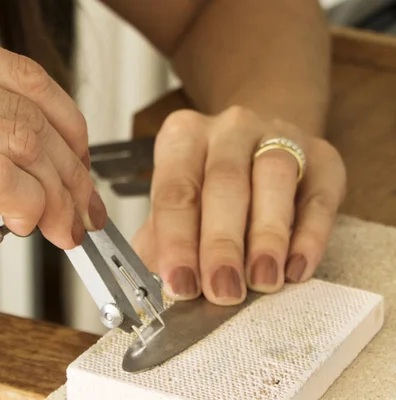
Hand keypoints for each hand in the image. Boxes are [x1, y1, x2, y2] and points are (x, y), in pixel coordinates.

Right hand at [0, 13, 106, 254]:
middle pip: (32, 116)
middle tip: (83, 205)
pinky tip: (29, 221)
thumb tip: (24, 144)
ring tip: (62, 223)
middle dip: (74, 170)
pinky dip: (30, 202)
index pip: (26, 78)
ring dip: (59, 194)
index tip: (81, 160)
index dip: (71, 124)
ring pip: (22, 145)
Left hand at [133, 107, 345, 304]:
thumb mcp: (178, 208)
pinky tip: (297, 270)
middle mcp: (230, 128)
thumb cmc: (208, 187)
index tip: (181, 284)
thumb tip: (158, 291)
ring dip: (267, 236)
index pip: (176, 190)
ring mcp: (280, 136)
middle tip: (222, 290)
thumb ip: (161, 244)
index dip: (176, 240)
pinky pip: (319, 195)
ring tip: (262, 281)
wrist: (259, 149)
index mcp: (184, 137)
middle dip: (222, 243)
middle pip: (225, 183)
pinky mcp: (323, 157)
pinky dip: (310, 236)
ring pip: (274, 178)